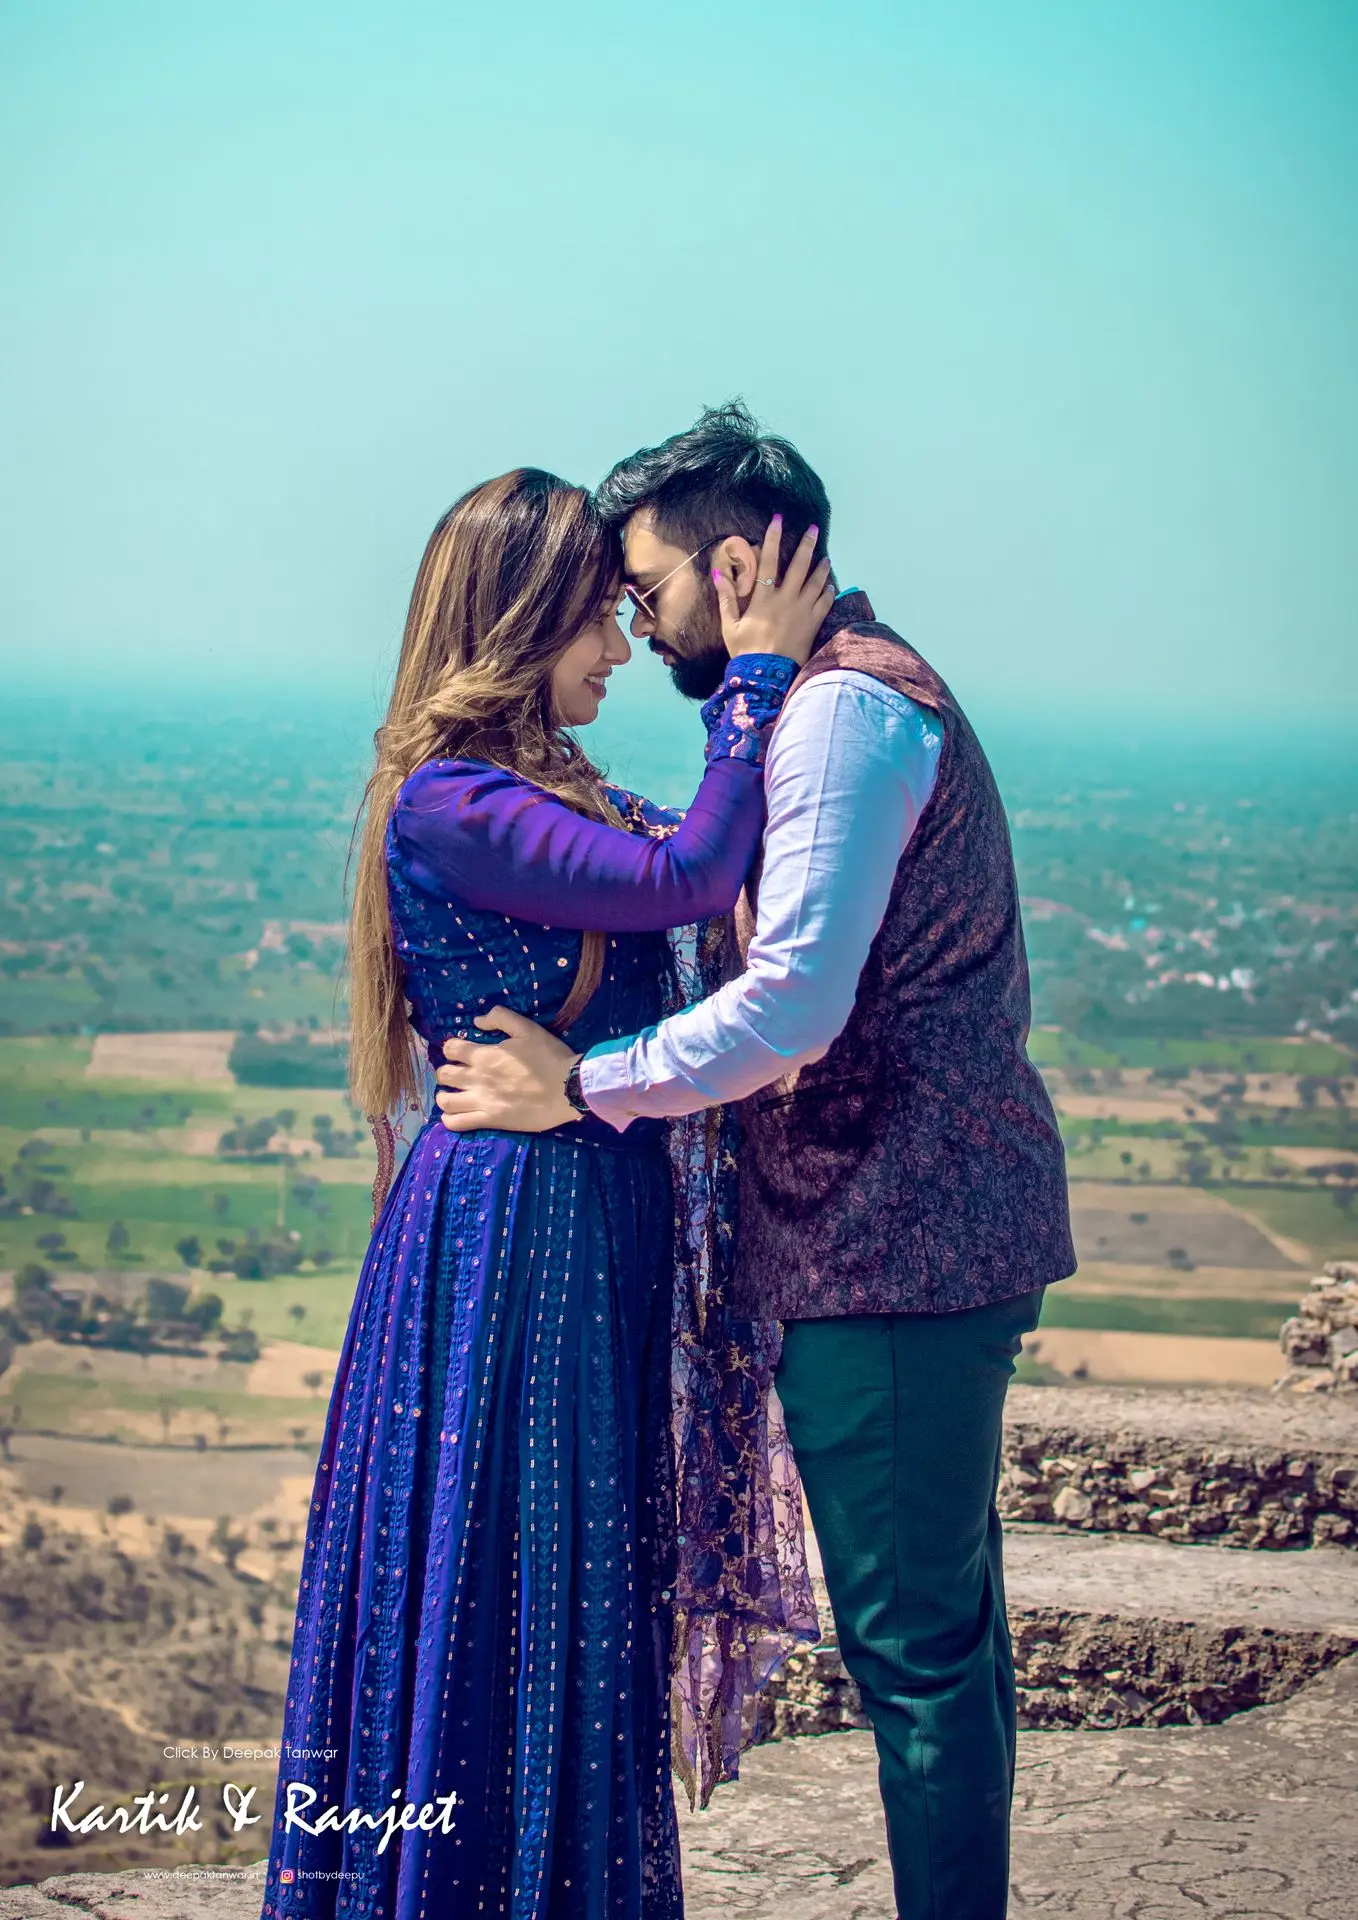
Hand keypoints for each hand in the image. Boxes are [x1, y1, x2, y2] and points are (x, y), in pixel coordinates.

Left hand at [434, 1008, 578, 1132]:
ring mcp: (482, 1101)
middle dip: (446, 1071)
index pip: (450, 1049)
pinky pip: (458, 1123)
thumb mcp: (528, 1028)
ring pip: (445, 1100)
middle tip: (456, 1074)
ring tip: (453, 1095)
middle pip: (444, 1074)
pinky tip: (455, 1115)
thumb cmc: (549, 1056)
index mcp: (485, 1055)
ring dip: (444, 1096)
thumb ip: (500, 1018)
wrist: (568, 1088)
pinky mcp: (491, 1120)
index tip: (459, 1051)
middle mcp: (477, 1078)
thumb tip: (476, 1021)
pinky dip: (450, 1119)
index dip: (451, 1048)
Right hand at [714, 516, 834, 664]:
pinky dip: (828, 593)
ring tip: (826, 558)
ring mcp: (802, 612)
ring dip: (822, 568)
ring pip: (817, 583)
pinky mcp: (813, 625)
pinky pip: (825, 604)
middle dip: (806, 544)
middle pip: (800, 566)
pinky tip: (829, 587)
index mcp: (764, 598)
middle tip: (813, 528)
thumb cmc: (746, 652)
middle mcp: (786, 600)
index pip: (769, 561)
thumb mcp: (730, 626)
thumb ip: (726, 599)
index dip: (773, 539)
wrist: (767, 677)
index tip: (777, 520)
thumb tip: (719, 574)